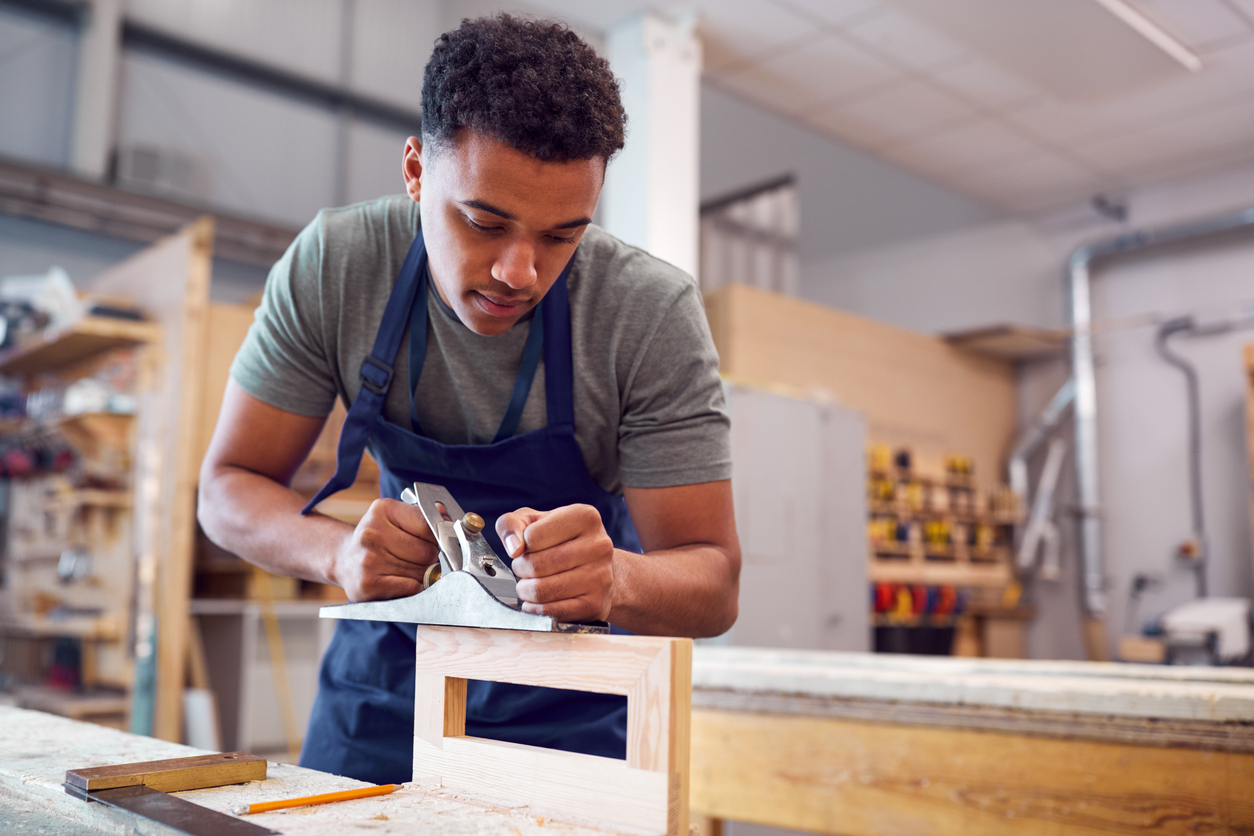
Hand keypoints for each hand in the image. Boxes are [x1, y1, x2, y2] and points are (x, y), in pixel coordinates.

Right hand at [331, 498, 439, 601]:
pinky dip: (414, 587)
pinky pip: (411, 588)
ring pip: (421, 571)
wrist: (344, 560)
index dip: (437, 536)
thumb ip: (423, 516)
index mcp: (382, 510)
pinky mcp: (368, 584)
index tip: (435, 541)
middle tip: (418, 558)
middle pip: (427, 551)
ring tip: (407, 569)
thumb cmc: (377, 539)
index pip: (428, 525)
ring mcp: (368, 560)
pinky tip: (403, 582)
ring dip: (422, 574)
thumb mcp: (396, 517)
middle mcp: (372, 533)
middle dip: (430, 558)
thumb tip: (445, 515)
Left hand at [496, 504, 615, 622]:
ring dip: (526, 591)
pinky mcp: (595, 604)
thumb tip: (514, 547)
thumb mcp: (535, 521)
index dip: (522, 546)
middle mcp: (599, 545)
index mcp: (585, 517)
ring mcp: (600, 577)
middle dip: (521, 570)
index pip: (532, 536)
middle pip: (536, 565)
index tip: (528, 548)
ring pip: (541, 591)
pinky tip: (537, 602)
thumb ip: (512, 524)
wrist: (597, 569)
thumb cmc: (562, 541)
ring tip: (530, 585)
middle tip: (525, 570)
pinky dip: (535, 610)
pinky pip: (551, 612)